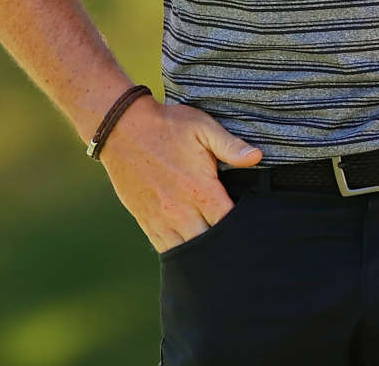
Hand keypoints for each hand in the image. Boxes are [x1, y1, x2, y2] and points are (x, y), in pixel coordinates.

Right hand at [97, 95, 263, 251]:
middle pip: (210, 244)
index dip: (243, 228)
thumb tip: (257, 157)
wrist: (121, 128)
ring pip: (188, 252)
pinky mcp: (146, 221)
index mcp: (200, 190)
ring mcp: (161, 219)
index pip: (229, 223)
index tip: (251, 227)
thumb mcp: (202, 127)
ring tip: (217, 251)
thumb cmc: (166, 125)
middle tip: (238, 243)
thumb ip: (230, 145)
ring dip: (203, 253)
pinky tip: (192, 249)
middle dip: (225, 245)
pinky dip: (180, 253)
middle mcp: (181, 210)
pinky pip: (166, 249)